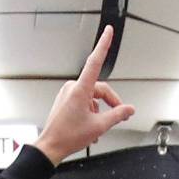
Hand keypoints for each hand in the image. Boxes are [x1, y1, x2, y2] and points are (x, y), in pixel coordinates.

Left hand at [34, 28, 135, 162]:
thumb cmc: (68, 136)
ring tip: (98, 129)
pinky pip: (84, 101)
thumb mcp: (99, 126)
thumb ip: (117, 115)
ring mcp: (68, 93)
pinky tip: (91, 127)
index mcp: (80, 89)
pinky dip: (91, 112)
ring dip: (100, 111)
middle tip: (119, 115)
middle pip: (100, 88)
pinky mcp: (65, 100)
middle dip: (111, 102)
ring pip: (92, 96)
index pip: (96, 61)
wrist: (50, 146)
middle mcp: (73, 88)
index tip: (108, 31)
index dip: (104, 44)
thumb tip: (129, 109)